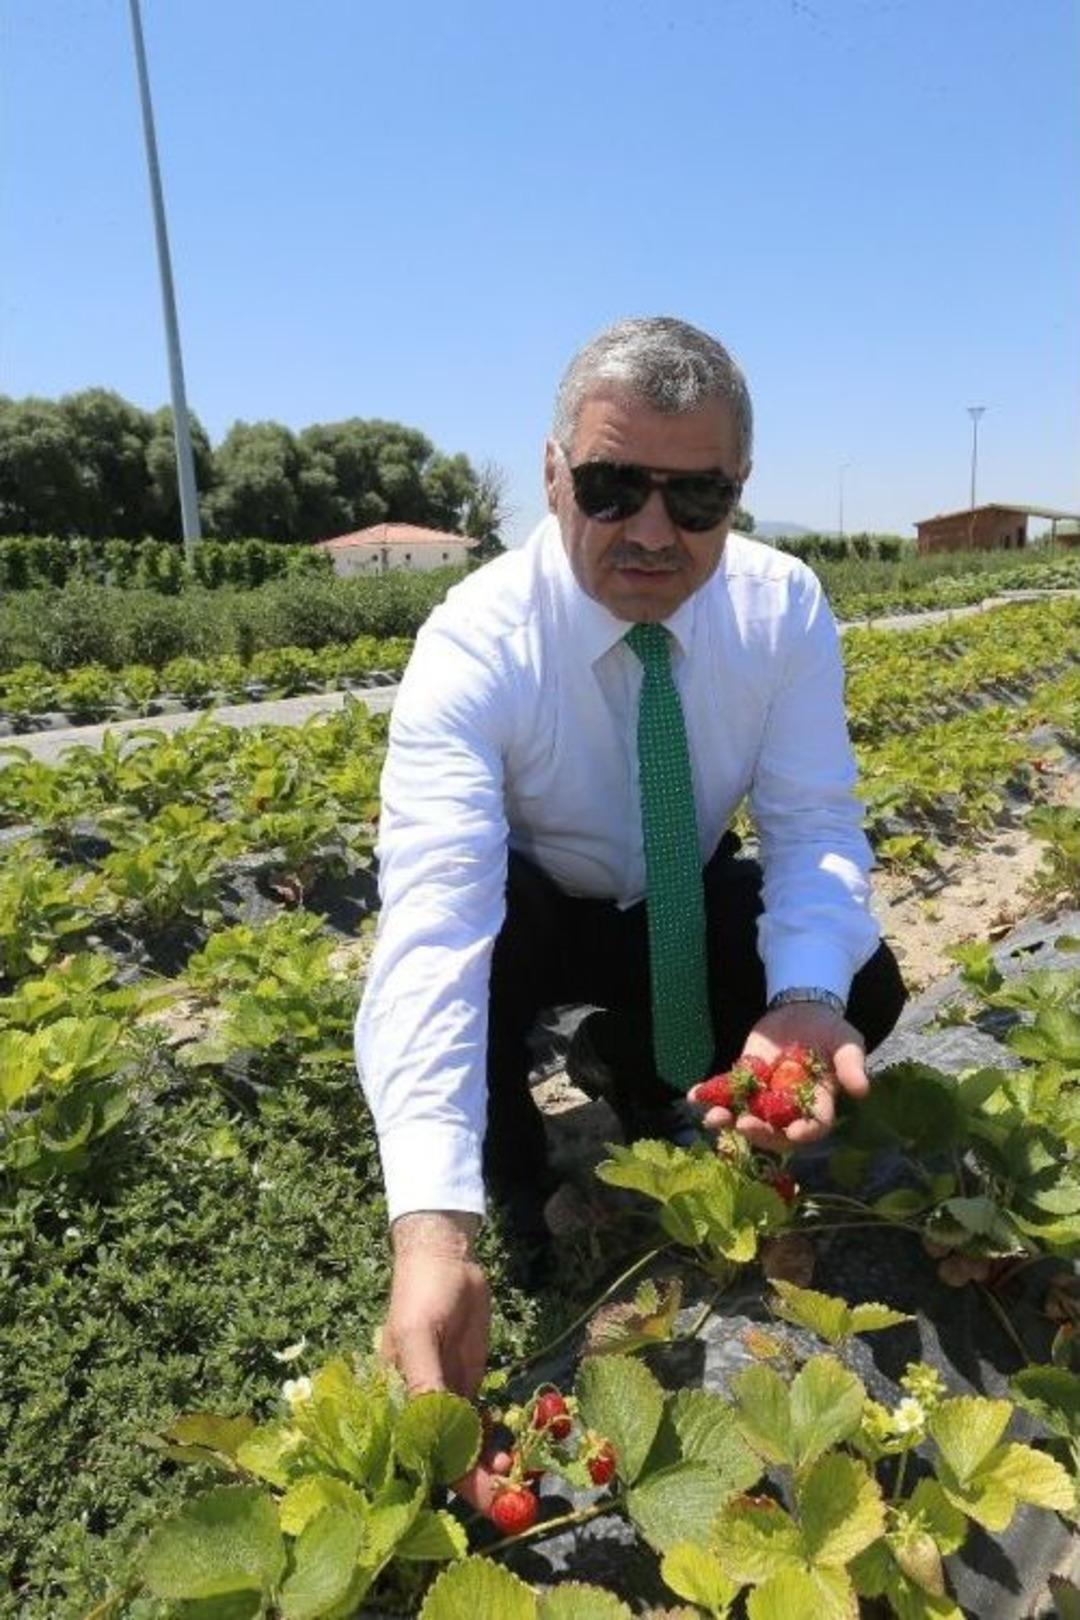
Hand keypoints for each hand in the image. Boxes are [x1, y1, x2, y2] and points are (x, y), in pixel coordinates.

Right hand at [381, 1211, 500, 1511]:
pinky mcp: (467, 1384)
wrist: (446, 1257)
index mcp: (396, 1401)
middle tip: (510, 1500)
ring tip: (519, 1478)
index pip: (418, 1453)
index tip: (479, 1499)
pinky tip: (514, 1453)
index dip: (447, 1480)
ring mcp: (445, 1396)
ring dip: (488, 1466)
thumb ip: (426, 1383)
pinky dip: (494, 1441)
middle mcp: (418, 1407)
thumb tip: (435, 1433)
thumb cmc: (421, 1294)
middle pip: (443, 1457)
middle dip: (474, 1483)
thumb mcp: (418, 1334)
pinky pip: (479, 1422)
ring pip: (464, 1445)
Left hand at [690, 1001, 867, 1153]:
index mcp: (819, 1103)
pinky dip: (709, 1096)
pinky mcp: (744, 1080)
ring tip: (712, 1118)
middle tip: (744, 1125)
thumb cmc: (831, 1030)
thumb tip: (862, 1089)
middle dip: (760, 1132)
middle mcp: (790, 1107)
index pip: (814, 1126)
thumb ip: (851, 1065)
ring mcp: (764, 1096)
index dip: (804, 1133)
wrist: (803, 1010)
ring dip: (728, 1120)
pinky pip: (726, 1093)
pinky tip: (693, 1096)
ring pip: (746, 1116)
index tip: (793, 1134)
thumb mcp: (847, 1042)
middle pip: (775, 1131)